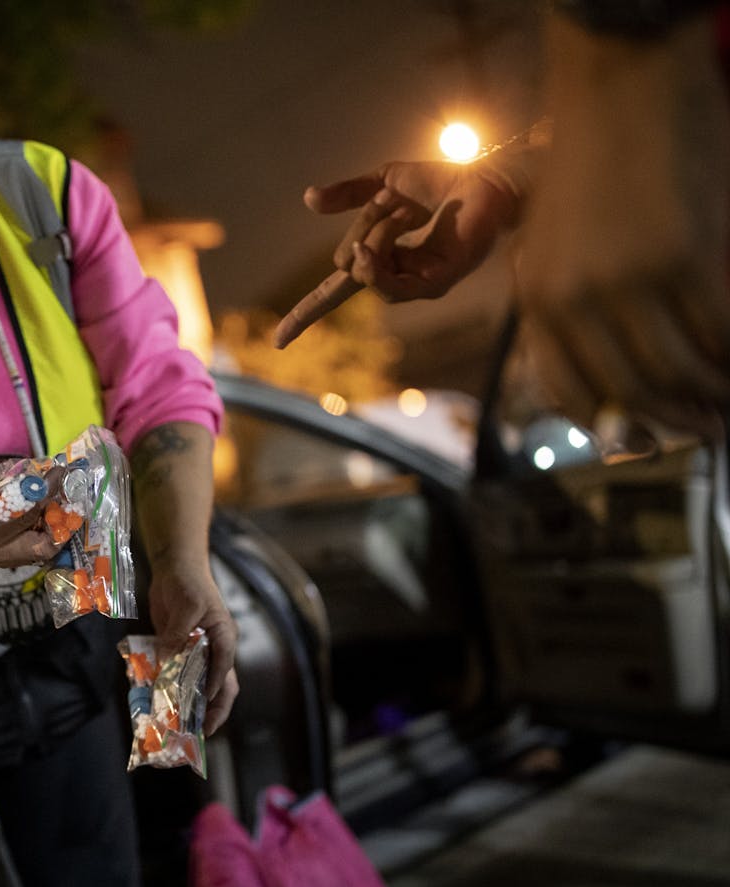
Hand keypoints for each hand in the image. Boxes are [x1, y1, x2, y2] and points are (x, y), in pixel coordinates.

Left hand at [146, 557, 238, 734]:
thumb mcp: (187, 605)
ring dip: (189, 703)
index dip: (216, 690)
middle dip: (211, 709)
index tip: (205, 708)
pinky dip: (169, 687)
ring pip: (197, 683)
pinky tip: (158, 701)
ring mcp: (195, 650)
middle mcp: (213, 648)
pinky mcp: (177, 648)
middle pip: (218, 685)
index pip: (224, 669)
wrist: (174, 568)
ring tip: (179, 725)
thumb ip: (178, 633)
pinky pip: (176, 673)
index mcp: (223, 637)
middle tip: (199, 731)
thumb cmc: (188, 581)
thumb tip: (169, 658)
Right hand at [274, 158, 522, 347]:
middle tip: (393, 200)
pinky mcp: (436, 284)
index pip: (331, 294)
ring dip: (378, 232)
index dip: (304, 316)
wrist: (485, 179)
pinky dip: (377, 261)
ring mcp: (416, 285)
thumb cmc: (441, 182)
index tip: (277, 343)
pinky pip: (389, 283)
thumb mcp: (384, 182)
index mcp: (380, 261)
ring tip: (406, 209)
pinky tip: (376, 242)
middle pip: (347, 264)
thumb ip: (348, 195)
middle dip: (361, 226)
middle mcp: (396, 279)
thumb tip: (308, 200)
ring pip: (366, 271)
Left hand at [514, 12, 729, 436]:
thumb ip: (570, 300)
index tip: (644, 438)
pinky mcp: (685, 257)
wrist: (620, 87)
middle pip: (629, 391)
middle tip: (709, 430)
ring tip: (729, 403)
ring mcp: (628, 280)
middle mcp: (574, 298)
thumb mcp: (553, 240)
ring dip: (712, 397)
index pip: (569, 390)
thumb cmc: (593, 161)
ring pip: (677, 370)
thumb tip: (612, 368)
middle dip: (675, 421)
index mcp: (536, 297)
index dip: (612, 425)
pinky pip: (719, 332)